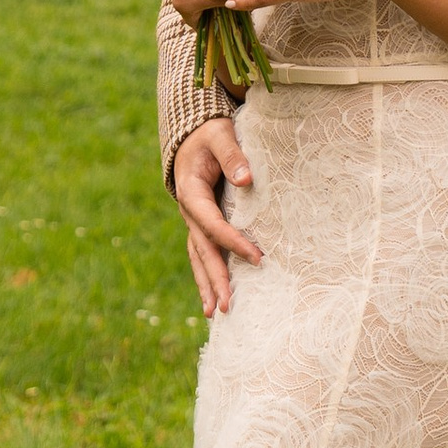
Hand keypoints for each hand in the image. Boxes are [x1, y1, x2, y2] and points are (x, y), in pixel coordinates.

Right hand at [173, 112, 258, 317]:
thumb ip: (232, 155)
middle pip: (203, 250)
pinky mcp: (200, 224)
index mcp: (191, 192)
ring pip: (199, 257)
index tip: (257, 258)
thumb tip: (247, 179)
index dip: (234, 242)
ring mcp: (193, 221)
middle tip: (228, 306)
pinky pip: (202, 254)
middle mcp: (189, 212)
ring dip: (207, 285)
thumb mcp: (220, 136)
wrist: (192, 135)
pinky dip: (206, 275)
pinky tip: (212, 298)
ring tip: (216, 313)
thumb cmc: (209, 134)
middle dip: (215, 278)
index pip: (213, 224)